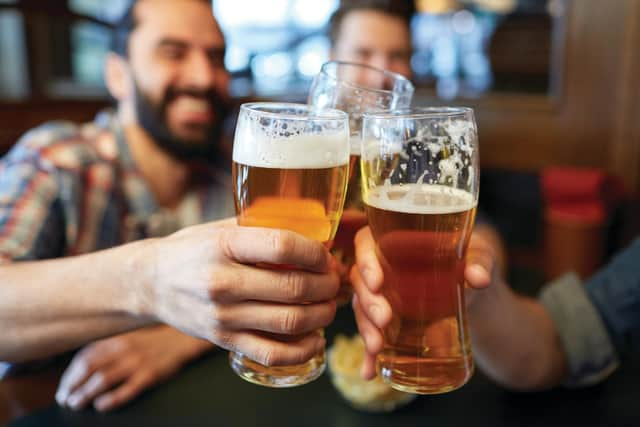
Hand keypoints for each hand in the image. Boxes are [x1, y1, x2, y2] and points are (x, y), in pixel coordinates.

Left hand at [55, 326, 210, 411]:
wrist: (181, 339)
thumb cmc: (152, 341)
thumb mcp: (127, 338)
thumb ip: (107, 348)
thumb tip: (81, 367)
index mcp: (116, 339)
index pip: (84, 357)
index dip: (69, 375)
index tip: (63, 387)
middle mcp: (123, 349)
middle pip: (89, 369)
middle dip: (72, 386)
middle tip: (65, 399)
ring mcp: (137, 362)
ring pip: (103, 380)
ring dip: (85, 394)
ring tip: (77, 404)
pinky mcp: (150, 375)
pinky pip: (127, 390)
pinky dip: (111, 399)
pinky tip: (101, 406)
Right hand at [134, 220, 339, 367]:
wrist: (150, 283)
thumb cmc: (191, 250)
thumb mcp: (220, 228)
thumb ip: (260, 227)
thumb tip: (311, 226)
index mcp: (224, 246)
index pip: (282, 246)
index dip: (315, 252)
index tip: (326, 255)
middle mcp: (223, 282)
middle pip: (293, 286)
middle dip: (326, 284)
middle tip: (335, 280)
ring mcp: (223, 316)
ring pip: (289, 321)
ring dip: (322, 315)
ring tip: (329, 305)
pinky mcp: (223, 341)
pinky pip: (272, 352)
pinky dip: (302, 350)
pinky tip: (315, 339)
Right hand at [350, 227, 496, 379]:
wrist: (478, 291)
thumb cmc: (473, 261)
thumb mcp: (480, 255)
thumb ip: (479, 262)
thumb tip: (479, 278)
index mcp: (396, 240)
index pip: (366, 242)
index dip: (365, 260)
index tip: (378, 282)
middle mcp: (383, 266)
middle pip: (360, 279)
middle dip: (368, 302)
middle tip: (385, 319)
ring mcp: (383, 295)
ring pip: (362, 308)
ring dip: (365, 328)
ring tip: (376, 347)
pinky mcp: (388, 320)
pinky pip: (372, 334)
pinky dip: (369, 356)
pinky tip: (370, 372)